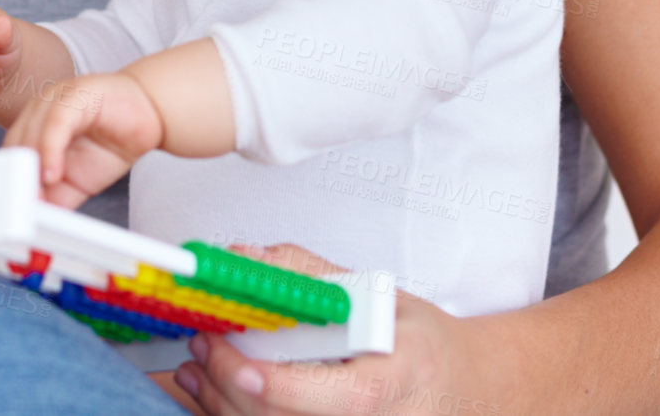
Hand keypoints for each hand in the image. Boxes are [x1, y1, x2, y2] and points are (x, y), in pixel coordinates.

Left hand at [2, 72, 162, 208]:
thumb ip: (57, 198)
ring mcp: (55, 99)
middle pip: (15, 144)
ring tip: (36, 196)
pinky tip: (53, 174)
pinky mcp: (76, 95)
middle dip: (16, 179)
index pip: (10, 154)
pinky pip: (55, 124)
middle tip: (19, 208)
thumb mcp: (79, 182)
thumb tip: (36, 221)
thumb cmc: (111, 143)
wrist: (150, 115)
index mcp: (34, 128)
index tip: (10, 209)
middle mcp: (39, 111)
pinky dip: (50, 151)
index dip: (9, 181)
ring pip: (31, 133)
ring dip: (31, 168)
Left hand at [174, 244, 464, 414]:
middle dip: (228, 386)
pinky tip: (215, 396)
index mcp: (394, 380)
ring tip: (194, 370)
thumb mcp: (376, 295)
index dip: (271, 381)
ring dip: (222, 407)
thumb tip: (243, 258)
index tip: (222, 348)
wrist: (465, 390)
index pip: (335, 396)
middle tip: (199, 347)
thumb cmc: (419, 343)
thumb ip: (306, 275)